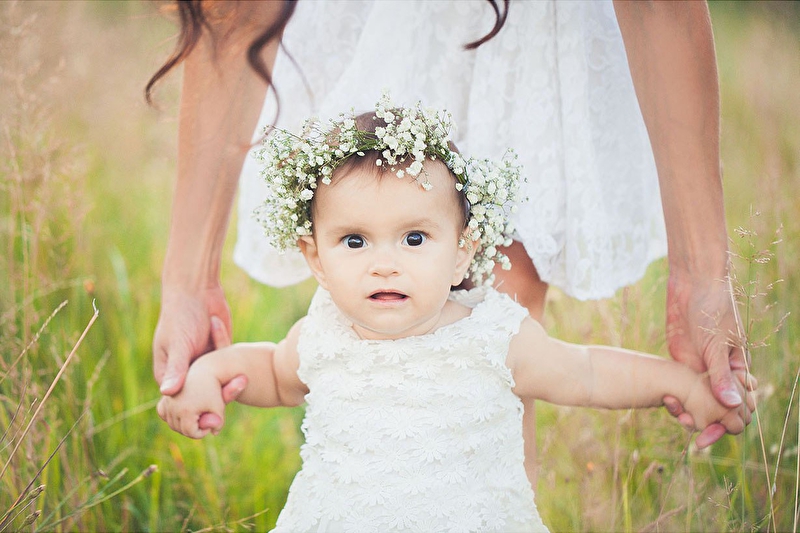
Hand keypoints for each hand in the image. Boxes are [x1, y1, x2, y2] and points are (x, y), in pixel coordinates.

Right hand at [156, 319, 247, 437]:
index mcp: (169, 374)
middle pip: (201, 399)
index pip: (180, 403)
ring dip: (229, 387)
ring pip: (217, 387)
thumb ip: (176, 367)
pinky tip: (245, 374)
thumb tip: (167, 393)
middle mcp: (187, 373)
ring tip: (242, 380)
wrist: (197, 291)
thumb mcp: (178, 342)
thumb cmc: (181, 315)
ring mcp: (204, 365)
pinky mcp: (219, 356)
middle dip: (215, 402)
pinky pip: (227, 372)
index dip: (193, 413)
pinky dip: (235, 374)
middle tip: (232, 396)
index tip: (209, 416)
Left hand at [663, 272, 749, 446]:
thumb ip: (721, 374)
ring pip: (697, 403)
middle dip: (709, 425)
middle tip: (696, 438)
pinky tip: (666, 402)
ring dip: (689, 414)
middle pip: (717, 411)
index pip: (740, 407)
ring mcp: (700, 370)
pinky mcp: (682, 363)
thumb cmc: (713, 308)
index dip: (728, 424)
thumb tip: (731, 406)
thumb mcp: (716, 342)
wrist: (693, 284)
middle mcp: (721, 374)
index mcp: (739, 370)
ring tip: (678, 416)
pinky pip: (680, 389)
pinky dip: (675, 399)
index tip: (711, 435)